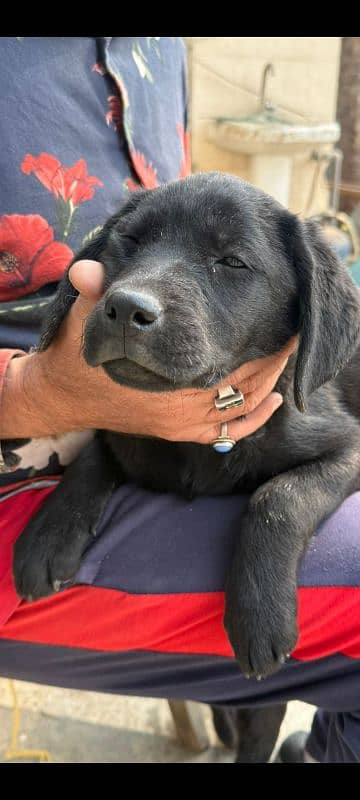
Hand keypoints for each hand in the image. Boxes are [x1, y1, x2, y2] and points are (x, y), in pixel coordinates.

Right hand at [3, 261, 296, 442]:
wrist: (63, 395)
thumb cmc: (76, 354)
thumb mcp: (84, 318)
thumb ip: (94, 293)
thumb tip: (86, 271)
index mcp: (160, 383)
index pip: (226, 362)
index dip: (258, 343)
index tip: (280, 319)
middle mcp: (176, 409)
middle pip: (242, 385)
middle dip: (270, 359)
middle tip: (292, 332)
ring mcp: (180, 424)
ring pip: (241, 407)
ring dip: (266, 382)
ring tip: (284, 355)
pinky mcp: (179, 432)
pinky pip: (228, 432)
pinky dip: (254, 419)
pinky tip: (273, 400)